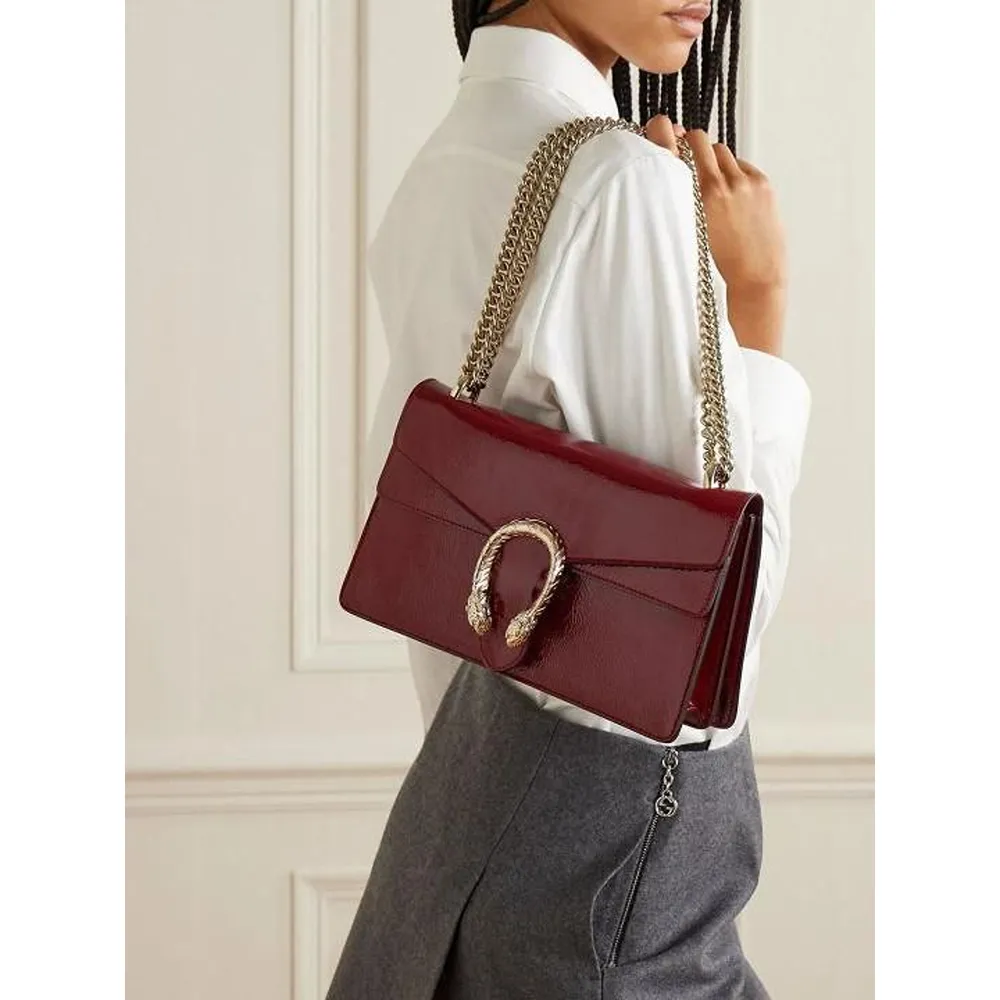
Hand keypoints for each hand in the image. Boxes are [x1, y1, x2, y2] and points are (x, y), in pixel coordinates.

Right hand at [645, 119, 787, 356]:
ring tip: (709, 184)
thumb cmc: (717, 264)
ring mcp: (743, 182)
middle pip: (700, 140)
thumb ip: (679, 197)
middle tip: (685, 153)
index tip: (660, 129)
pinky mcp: (761, 183)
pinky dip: (733, 173)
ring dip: (713, 160)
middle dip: (692, 144)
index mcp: (696, 197)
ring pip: (721, 152)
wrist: (756, 279)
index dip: (666, 134)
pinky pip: (740, 165)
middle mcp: (719, 184)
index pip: (675, 145)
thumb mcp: (688, 231)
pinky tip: (730, 196)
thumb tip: (672, 163)